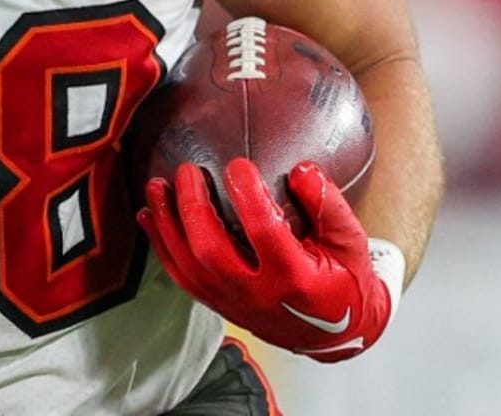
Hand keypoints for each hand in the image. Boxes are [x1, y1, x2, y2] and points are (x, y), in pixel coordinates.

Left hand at [139, 159, 392, 360]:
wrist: (336, 336)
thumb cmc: (344, 283)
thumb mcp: (350, 242)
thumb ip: (328, 205)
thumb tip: (302, 170)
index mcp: (296, 277)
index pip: (264, 231)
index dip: (248, 195)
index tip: (238, 164)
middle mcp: (258, 294)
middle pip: (212, 249)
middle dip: (193, 206)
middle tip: (187, 171)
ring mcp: (234, 303)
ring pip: (189, 265)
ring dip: (168, 223)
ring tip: (157, 186)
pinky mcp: (220, 306)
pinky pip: (182, 278)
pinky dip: (161, 247)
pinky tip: (150, 217)